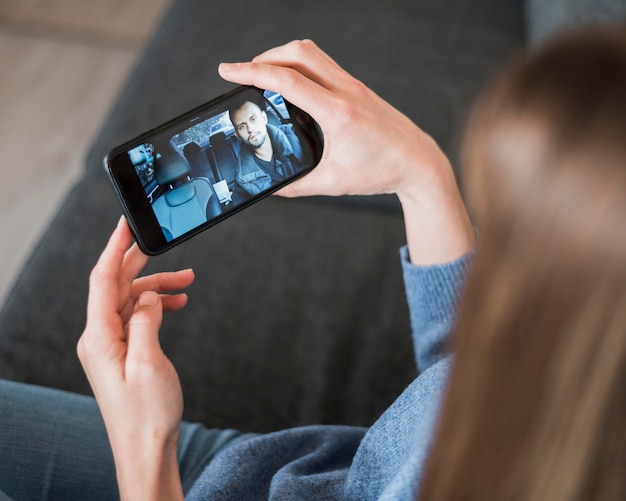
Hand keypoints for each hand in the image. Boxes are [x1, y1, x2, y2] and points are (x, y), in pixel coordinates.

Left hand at [77, 217, 192, 500]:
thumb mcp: (150, 363)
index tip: (125, 224)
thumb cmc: (147, 413)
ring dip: (158, 287)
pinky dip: (157, 306)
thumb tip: (149, 296)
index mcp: (100, 337)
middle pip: (117, 285)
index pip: (102, 280)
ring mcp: (111, 344)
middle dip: (141, 262)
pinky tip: (177, 304)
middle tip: (161, 240)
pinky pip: (138, 317)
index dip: (114, 248)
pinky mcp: (124, 351)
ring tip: (188, 280)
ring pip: (132, 300)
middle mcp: (101, 337)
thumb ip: (146, 321)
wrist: (146, 446)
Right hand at [219, 40, 474, 263]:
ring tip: (265, 75)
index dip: (251, 71)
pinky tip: (294, 85)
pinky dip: (301, 65)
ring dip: (283, 56)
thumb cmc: (382, 171)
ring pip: (311, 52)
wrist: (419, 162)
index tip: (227, 71)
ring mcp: (353, 86)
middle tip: (245, 73)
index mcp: (337, 112)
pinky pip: (324, 64)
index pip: (286, 79)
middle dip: (264, 57)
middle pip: (297, 52)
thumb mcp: (333, 183)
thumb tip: (273, 188)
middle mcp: (346, 90)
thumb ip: (298, 186)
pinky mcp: (358, 88)